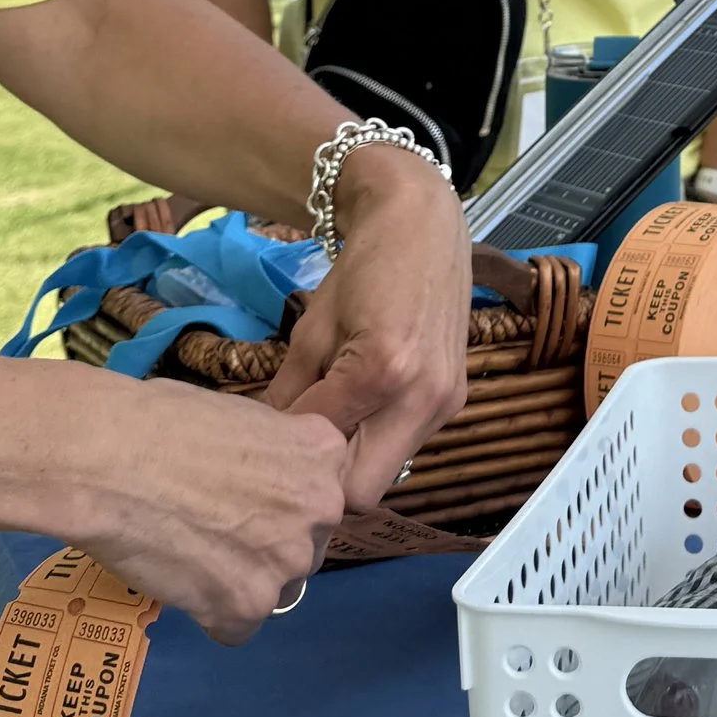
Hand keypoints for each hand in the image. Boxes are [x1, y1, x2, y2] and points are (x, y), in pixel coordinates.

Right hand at [82, 378, 351, 640]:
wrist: (106, 458)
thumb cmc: (159, 422)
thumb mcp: (243, 418)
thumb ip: (272, 457)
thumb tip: (263, 482)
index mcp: (321, 453)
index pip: (314, 497)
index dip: (272, 504)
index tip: (237, 500)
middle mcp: (321, 508)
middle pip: (301, 546)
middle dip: (262, 547)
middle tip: (208, 531)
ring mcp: (288, 560)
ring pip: (273, 590)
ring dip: (236, 583)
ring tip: (186, 555)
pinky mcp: (247, 606)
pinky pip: (235, 629)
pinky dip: (207, 616)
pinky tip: (177, 581)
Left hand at [264, 143, 472, 503]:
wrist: (422, 226)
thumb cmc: (361, 269)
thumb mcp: (311, 331)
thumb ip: (288, 394)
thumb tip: (260, 443)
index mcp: (383, 373)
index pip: (323, 453)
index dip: (290, 456)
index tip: (268, 446)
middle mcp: (424, 397)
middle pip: (363, 490)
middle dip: (326, 480)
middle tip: (297, 451)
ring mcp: (446, 402)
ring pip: (388, 474)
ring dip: (354, 463)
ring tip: (329, 426)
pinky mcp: (456, 399)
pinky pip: (407, 446)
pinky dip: (378, 441)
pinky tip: (360, 410)